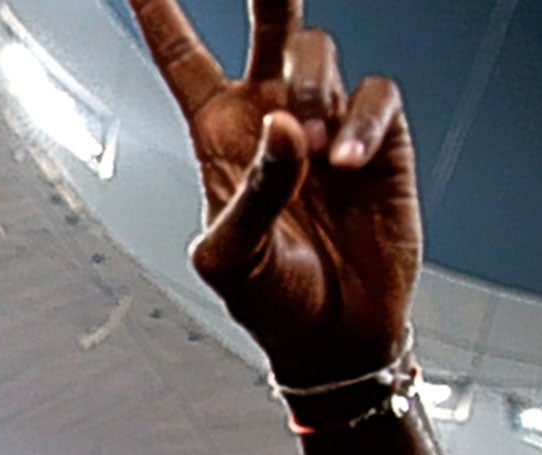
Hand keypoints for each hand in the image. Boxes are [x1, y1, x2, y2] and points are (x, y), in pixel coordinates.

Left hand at [126, 0, 418, 383]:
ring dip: (311, 93)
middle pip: (268, 25)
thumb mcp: (229, 258)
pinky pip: (375, 96)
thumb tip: (282, 127)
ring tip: (309, 154)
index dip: (162, 16)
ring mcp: (325, 121)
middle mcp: (271, 116)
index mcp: (219, 136)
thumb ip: (250, 192)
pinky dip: (360, 125)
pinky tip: (344, 164)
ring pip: (319, 53)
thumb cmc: (269, 299)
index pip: (183, 60)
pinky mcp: (378, 138)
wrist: (333, 335)